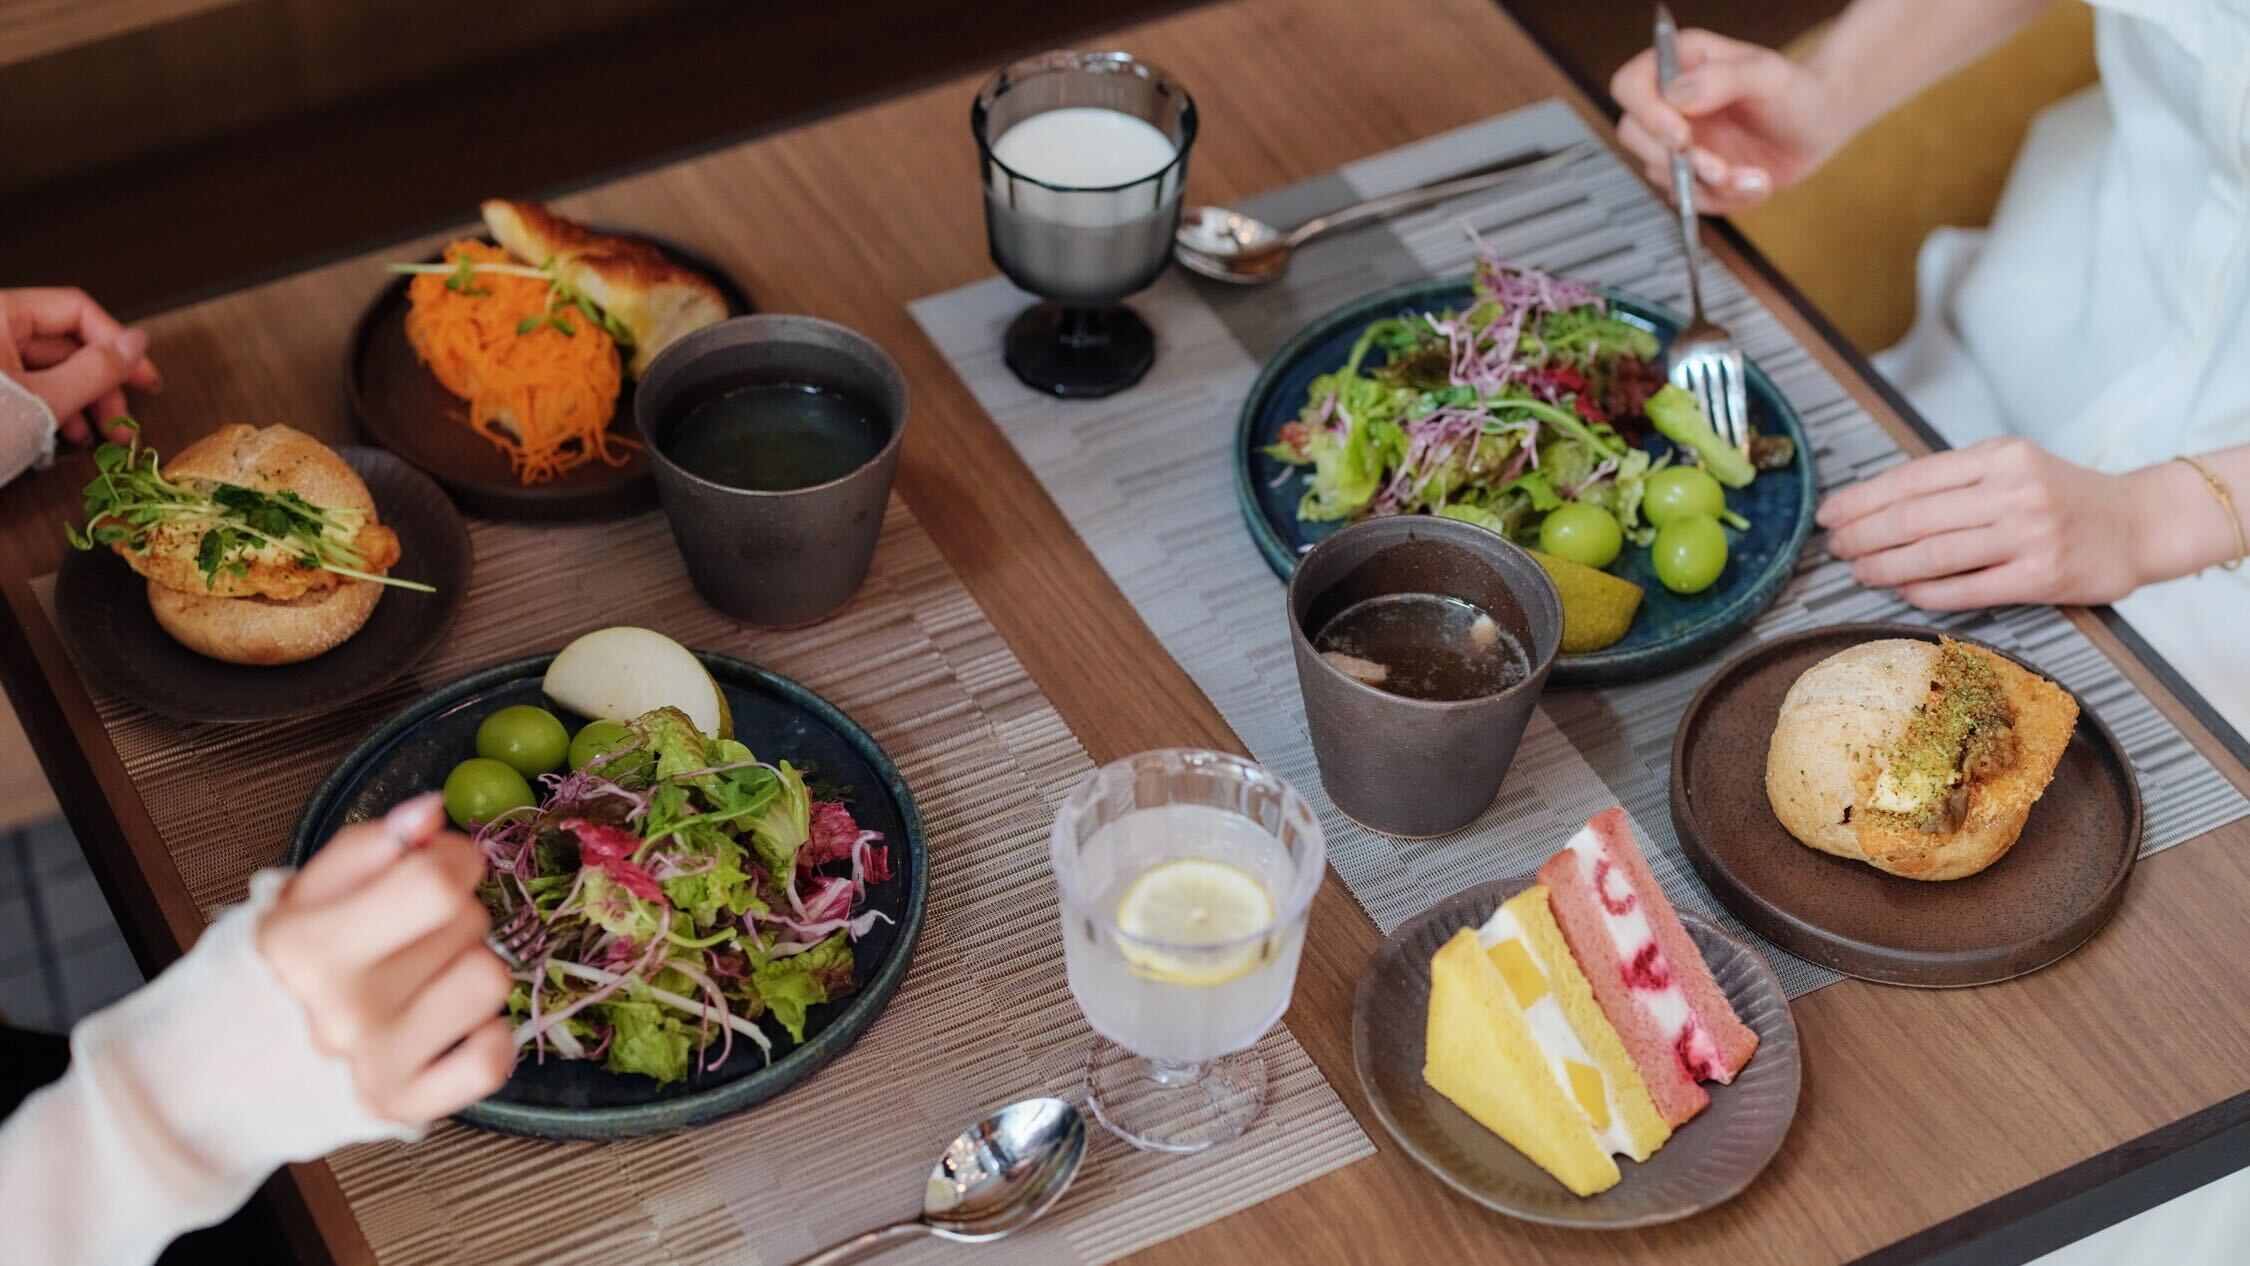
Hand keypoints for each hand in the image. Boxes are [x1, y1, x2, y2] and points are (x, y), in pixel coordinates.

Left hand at [0, 287, 161, 445]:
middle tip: (125, 420)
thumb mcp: (44, 401)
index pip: (76, 310)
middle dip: (101, 385)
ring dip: (83, 402)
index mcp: (0, 313)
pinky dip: (53, 407)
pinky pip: (29, 383)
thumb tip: (137, 342)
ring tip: (101, 436)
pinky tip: (68, 434)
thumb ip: (95, 370)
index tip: (144, 379)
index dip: (117, 344)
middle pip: (65, 343)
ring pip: (50, 367)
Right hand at [257, 793, 512, 1125]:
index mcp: (310, 949)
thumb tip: (430, 812)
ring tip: (427, 976)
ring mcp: (378, 1066)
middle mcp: (348, 1012)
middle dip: (453, 910)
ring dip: (469, 967)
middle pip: (467, 923)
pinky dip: (486, 1035)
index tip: (442, 861)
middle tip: (414, 928)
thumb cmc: (244, 985)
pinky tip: (449, 1024)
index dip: (454, 857)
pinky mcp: (402, 1109)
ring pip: (490, 982)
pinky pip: (492, 1060)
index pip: (435, 883)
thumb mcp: (283, 906)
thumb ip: (361, 851)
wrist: (196, 1093)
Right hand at [1610, 29, 1856, 213]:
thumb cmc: (1797, 90)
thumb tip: (1677, 95)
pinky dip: (1724, 200)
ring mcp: (1678, 142)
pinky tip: (1754, 184)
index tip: (1681, 135)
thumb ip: (1723, 78)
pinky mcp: (1692, 174)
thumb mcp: (1767, 74)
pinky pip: (1690, 198)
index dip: (1646, 113)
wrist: (1820, 127)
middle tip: (1719, 167)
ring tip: (1753, 177)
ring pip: (1661, 173)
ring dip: (1709, 185)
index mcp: (1681, 64)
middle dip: (1678, 160)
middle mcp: (1671, 103)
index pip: (1630, 85)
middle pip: (1634, 135)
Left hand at [1820, 437, 2166, 608]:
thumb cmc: (2063, 496)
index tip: (1829, 514)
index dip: (1862, 499)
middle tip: (1834, 547)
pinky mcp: (2041, 576)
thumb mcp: (2013, 466)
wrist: (2139, 523)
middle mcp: (2014, 491)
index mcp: (2000, 456)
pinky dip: (1924, 592)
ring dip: (1884, 566)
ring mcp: (2029, 534)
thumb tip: (1878, 504)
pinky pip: (1965, 589)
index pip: (1912, 478)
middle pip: (1913, 517)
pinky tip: (1901, 591)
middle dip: (1862, 534)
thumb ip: (1956, 480)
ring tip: (1858, 571)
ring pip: (1933, 554)